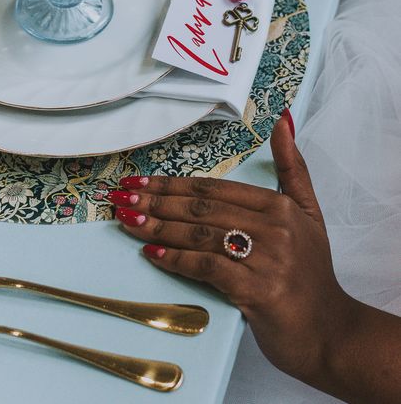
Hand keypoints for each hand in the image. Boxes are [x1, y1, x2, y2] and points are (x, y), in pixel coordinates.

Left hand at [110, 113, 352, 386]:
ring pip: (199, 234)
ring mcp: (266, 259)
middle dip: (156, 202)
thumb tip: (282, 120)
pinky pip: (206, 267)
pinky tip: (152, 254)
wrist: (329, 331)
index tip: (141, 181)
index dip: (172, 184)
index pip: (214, 189)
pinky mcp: (257, 290)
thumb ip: (292, 168)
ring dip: (158, 227)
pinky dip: (176, 259)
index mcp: (279, 206)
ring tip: (127, 221)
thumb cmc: (311, 273)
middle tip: (122, 197)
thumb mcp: (309, 213)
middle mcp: (273, 228)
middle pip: (201, 209)